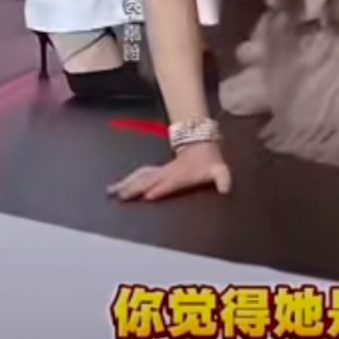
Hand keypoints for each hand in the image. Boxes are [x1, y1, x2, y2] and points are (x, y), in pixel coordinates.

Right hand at [108, 142, 231, 202]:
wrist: (201, 142)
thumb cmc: (209, 162)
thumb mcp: (219, 169)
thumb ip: (223, 178)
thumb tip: (227, 188)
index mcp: (181, 175)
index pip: (169, 183)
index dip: (161, 188)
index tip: (149, 196)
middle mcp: (168, 173)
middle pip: (149, 180)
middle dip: (135, 187)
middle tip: (121, 196)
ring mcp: (160, 171)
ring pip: (141, 176)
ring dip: (127, 184)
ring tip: (112, 192)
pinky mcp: (156, 171)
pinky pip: (139, 175)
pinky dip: (127, 180)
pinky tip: (116, 187)